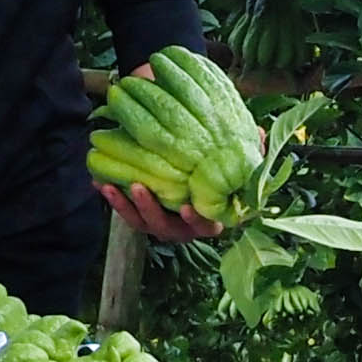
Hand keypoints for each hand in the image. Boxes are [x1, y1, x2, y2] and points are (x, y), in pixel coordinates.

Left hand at [104, 61, 232, 241]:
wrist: (189, 169)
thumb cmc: (215, 168)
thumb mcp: (232, 160)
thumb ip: (250, 151)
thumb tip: (261, 132)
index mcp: (209, 218)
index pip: (207, 226)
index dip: (197, 221)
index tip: (188, 208)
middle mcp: (184, 226)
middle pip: (167, 229)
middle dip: (151, 211)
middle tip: (140, 188)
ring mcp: (161, 223)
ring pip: (142, 223)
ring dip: (127, 206)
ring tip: (115, 185)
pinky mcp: (143, 217)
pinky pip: (126, 213)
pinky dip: (113, 200)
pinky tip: (100, 183)